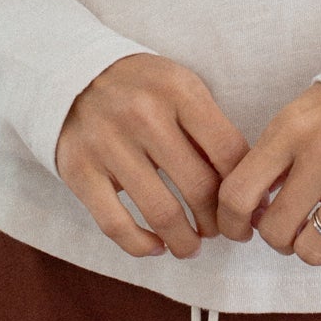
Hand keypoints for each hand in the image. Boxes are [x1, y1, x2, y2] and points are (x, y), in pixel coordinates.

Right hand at [54, 53, 249, 259]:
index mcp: (178, 91)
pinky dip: (141, 246)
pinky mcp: (79, 170)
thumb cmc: (142, 88)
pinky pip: (116, 225)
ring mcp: (108, 144)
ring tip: (191, 246)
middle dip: (217, 222)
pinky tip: (156, 247)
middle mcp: (143, 115)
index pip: (228, 153)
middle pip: (199, 187)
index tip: (246, 209)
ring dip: (185, 242)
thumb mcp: (181, 88)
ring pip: (161, 213)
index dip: (243, 190)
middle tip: (220, 231)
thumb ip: (210, 130)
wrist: (72, 73)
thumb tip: (248, 188)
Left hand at [216, 82, 320, 269]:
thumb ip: (271, 158)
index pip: (238, 193)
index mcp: (291, 130)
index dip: (230, 222)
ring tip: (317, 232)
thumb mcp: (298, 117)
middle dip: (275, 237)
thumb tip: (247, 211)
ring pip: (313, 250)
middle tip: (288, 227)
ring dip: (309, 249)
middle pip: (275, 230)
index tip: (241, 229)